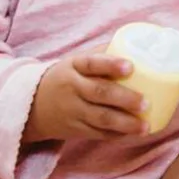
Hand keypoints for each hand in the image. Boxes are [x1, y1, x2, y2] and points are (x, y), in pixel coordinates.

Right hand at [24, 47, 147, 143]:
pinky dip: (116, 135)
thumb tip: (141, 44)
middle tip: (146, 103)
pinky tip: (134, 134)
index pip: (92, 63)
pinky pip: (97, 133)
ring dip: (125, 124)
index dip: (111, 64)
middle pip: (99, 93)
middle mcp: (72, 88)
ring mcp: (72, 111)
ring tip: (145, 126)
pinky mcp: (73, 129)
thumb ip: (104, 53)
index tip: (130, 66)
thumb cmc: (67, 78)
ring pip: (100, 118)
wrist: (32, 105)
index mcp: (74, 66)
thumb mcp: (77, 62)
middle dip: (125, 99)